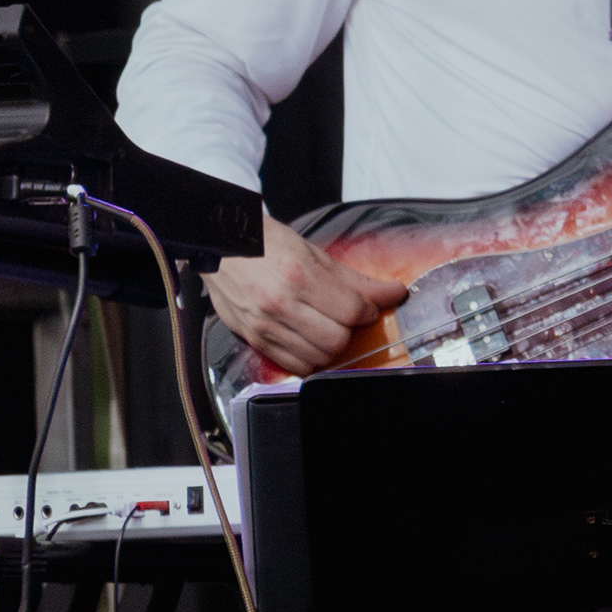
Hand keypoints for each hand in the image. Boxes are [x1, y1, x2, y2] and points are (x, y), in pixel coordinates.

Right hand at [208, 212, 408, 377]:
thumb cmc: (263, 244)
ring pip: (317, 359)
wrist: (219, 246)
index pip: (351, 311)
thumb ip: (353, 280)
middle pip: (336, 341)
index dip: (368, 311)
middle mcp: (279, 304)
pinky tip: (311, 342)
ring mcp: (264, 325)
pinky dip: (309, 360)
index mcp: (298, 276)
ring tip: (329, 329)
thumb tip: (391, 293)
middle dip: (350, 331)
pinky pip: (293, 366)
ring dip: (331, 348)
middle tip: (348, 319)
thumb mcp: (312, 252)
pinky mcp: (254, 340)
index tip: (369, 308)